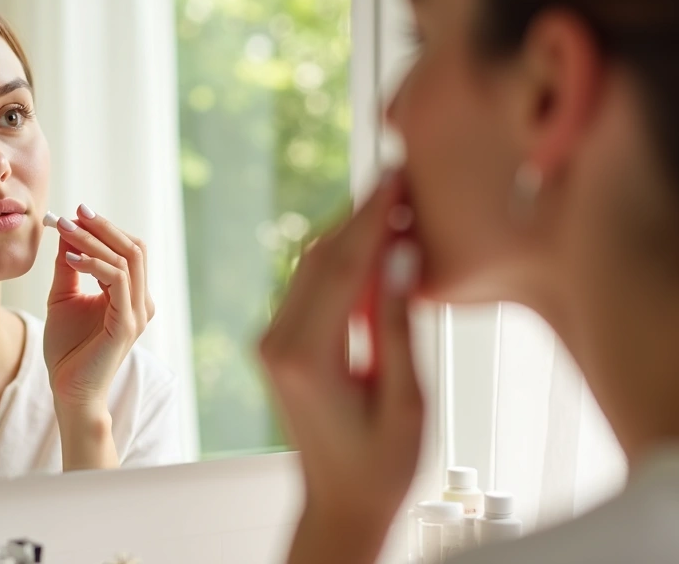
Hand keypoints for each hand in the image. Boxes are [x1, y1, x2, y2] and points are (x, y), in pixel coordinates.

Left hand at [44, 204, 154, 466]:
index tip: (75, 213)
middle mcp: (141, 301)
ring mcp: (137, 313)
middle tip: (74, 213)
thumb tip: (66, 232)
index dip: (104, 228)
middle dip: (103, 227)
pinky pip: (117, 281)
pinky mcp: (127, 324)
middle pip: (133, 249)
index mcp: (131, 295)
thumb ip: (68, 266)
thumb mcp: (63, 297)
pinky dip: (94, 264)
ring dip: (95, 241)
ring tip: (66, 229)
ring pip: (126, 260)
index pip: (128, 250)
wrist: (68, 389)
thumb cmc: (67, 348)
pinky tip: (70, 258)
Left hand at [258, 172, 423, 563]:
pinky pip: (309, 286)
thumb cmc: (382, 466)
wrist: (340, 502)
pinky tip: (376, 244)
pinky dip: (343, 261)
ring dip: (353, 233)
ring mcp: (272, 342)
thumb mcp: (407, 401)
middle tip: (402, 178)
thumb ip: (398, 326)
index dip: (373, 217)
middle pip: (320, 257)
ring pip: (312, 266)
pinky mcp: (278, 343)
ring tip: (396, 203)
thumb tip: (400, 255)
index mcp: (306, 357)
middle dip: (362, 214)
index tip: (398, 177)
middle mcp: (277, 343)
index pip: (342, 267)